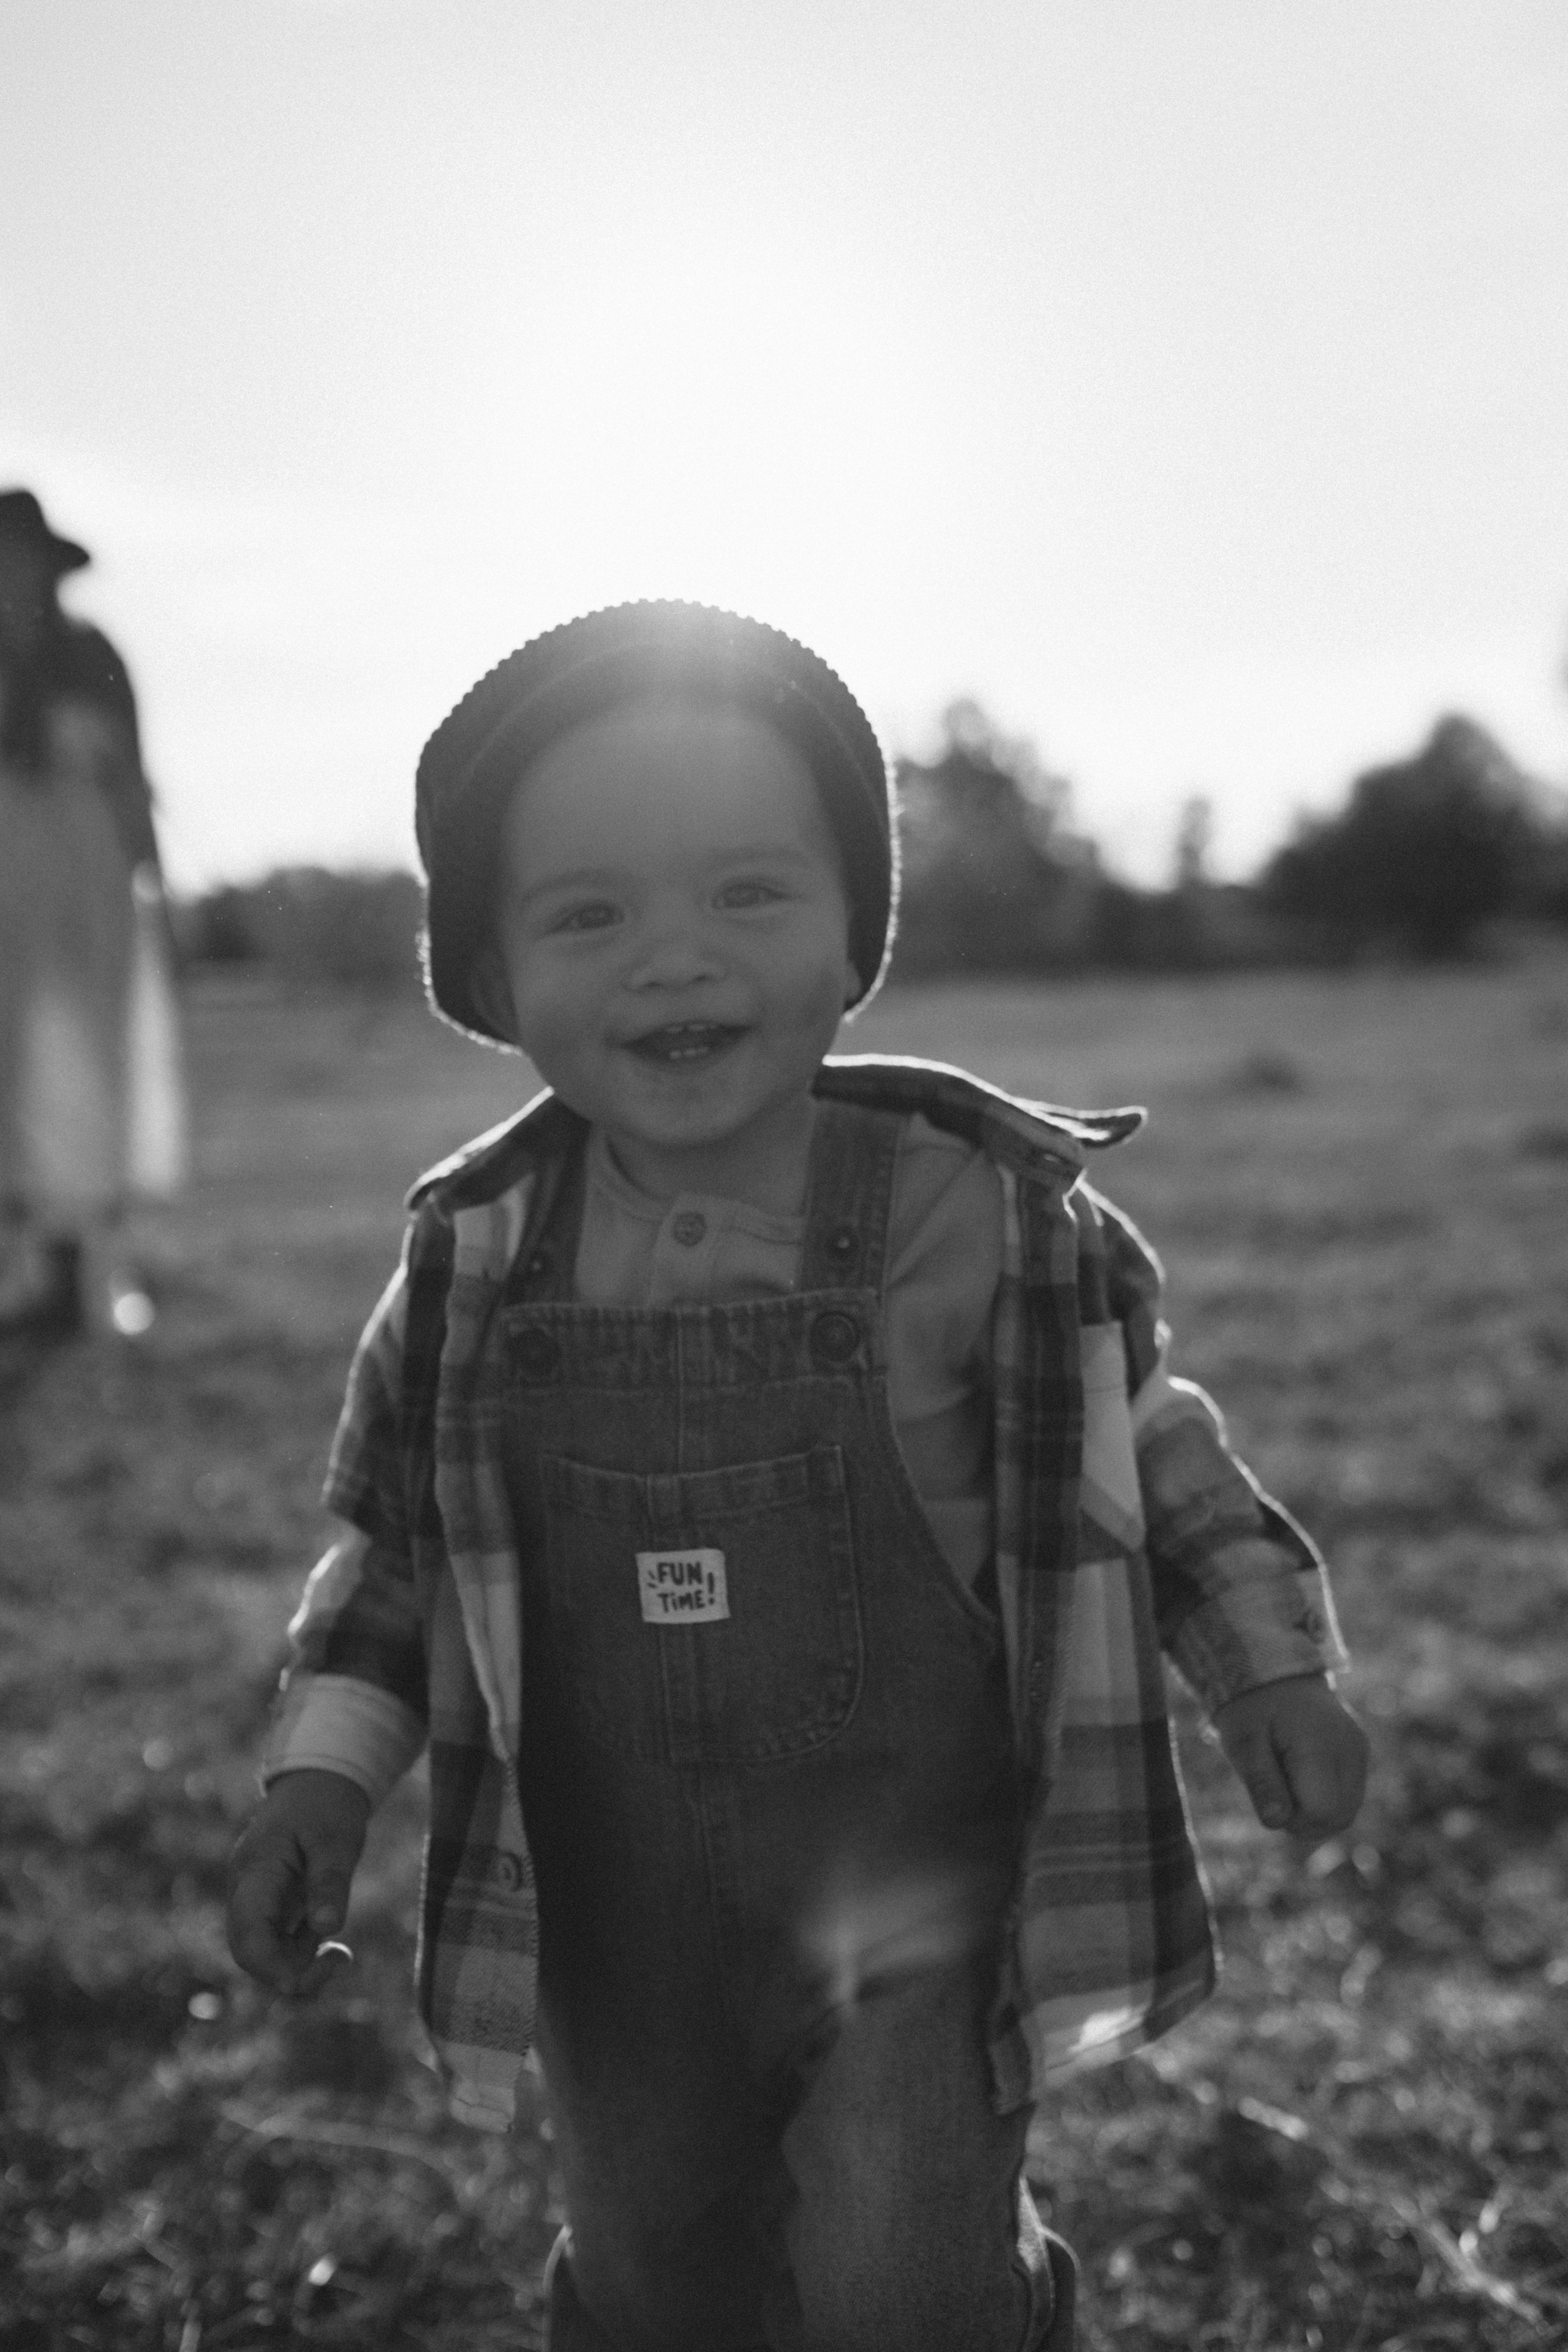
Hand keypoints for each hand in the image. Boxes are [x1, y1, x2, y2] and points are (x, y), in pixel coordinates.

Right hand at [226, 1768, 369, 1995]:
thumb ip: (329, 1882)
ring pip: (263, 1953)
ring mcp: (255, 1900)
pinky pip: (276, 1943)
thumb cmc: (326, 1805)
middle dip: (289, 1973)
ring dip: (299, 1963)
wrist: (318, 1782)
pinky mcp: (269, 1906)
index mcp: (254, 1873)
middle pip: (250, 1953)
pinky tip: (330, 1944)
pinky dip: (301, 1952)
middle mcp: (245, 1892)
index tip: (306, 1980)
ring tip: (340, 1952)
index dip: (270, 1968)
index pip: (247, 1936)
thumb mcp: (336, 1839)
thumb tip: (327, 1930)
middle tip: (339, 1962)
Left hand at [1212, 1674, 1368, 1850]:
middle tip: (1274, 1790)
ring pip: (1347, 1812)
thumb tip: (1277, 1822)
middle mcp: (1351, 1750)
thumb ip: (1262, 1782)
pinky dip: (1325, 1799)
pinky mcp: (1360, 1754)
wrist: (1273, 1672)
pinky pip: (1348, 1796)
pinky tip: (1300, 1776)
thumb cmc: (1253, 1709)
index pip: (1322, 1812)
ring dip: (1315, 1812)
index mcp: (1321, 1745)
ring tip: (1286, 1779)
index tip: (1269, 1795)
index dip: (1292, 1818)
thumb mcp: (1244, 1742)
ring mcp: (1360, 1751)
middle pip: (1340, 1818)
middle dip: (1304, 1820)